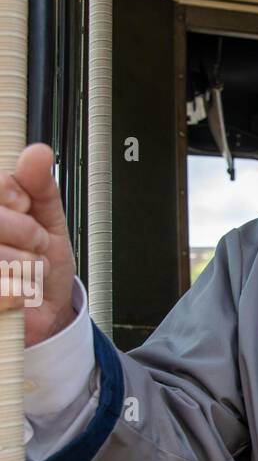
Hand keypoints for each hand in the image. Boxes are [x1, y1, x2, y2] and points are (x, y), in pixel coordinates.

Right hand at [0, 142, 75, 344]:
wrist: (49, 307)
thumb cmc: (42, 260)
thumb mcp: (48, 218)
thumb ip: (40, 187)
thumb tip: (37, 153)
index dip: (10, 194)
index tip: (24, 203)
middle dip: (27, 231)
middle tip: (37, 242)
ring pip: (0, 255)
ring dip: (29, 264)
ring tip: (32, 269)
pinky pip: (1, 290)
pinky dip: (21, 290)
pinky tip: (25, 290)